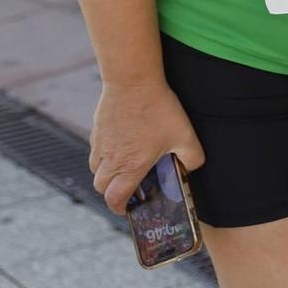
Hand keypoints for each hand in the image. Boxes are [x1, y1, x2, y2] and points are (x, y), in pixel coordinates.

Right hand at [90, 79, 204, 215]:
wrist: (133, 79)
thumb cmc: (159, 108)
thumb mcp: (185, 135)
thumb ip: (193, 158)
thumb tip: (191, 168)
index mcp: (129, 166)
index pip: (114, 199)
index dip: (120, 208)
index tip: (127, 208)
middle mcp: (110, 159)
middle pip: (101, 187)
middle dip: (112, 192)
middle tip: (127, 187)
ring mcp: (100, 143)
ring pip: (95, 168)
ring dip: (106, 173)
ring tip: (124, 165)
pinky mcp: (97, 128)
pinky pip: (95, 149)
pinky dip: (104, 153)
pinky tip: (121, 142)